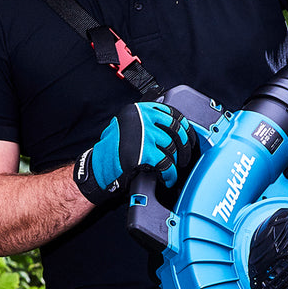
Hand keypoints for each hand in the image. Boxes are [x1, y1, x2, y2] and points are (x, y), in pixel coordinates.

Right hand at [74, 102, 194, 203]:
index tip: (189, 137)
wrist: (98, 167)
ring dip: (175, 162)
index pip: (172, 113)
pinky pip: (166, 164)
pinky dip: (170, 174)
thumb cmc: (114, 149)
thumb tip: (175, 126)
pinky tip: (168, 179)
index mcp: (140, 110)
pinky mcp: (143, 152)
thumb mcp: (129, 126)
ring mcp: (143, 134)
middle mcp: (142, 118)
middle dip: (184, 147)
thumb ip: (147, 121)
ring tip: (173, 170)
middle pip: (176, 130)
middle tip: (184, 158)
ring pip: (172, 148)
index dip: (185, 127)